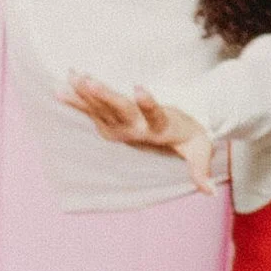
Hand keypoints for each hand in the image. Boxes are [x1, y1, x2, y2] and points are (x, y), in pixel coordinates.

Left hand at [64, 76, 213, 193]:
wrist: (171, 139)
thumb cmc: (190, 137)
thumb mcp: (200, 150)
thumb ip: (200, 168)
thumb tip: (209, 193)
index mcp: (157, 131)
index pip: (153, 115)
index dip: (147, 102)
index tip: (140, 86)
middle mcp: (135, 130)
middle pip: (120, 110)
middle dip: (104, 95)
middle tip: (88, 80)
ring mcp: (119, 127)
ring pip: (101, 109)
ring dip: (86, 94)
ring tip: (72, 76)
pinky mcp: (109, 123)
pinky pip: (90, 109)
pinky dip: (76, 98)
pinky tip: (61, 87)